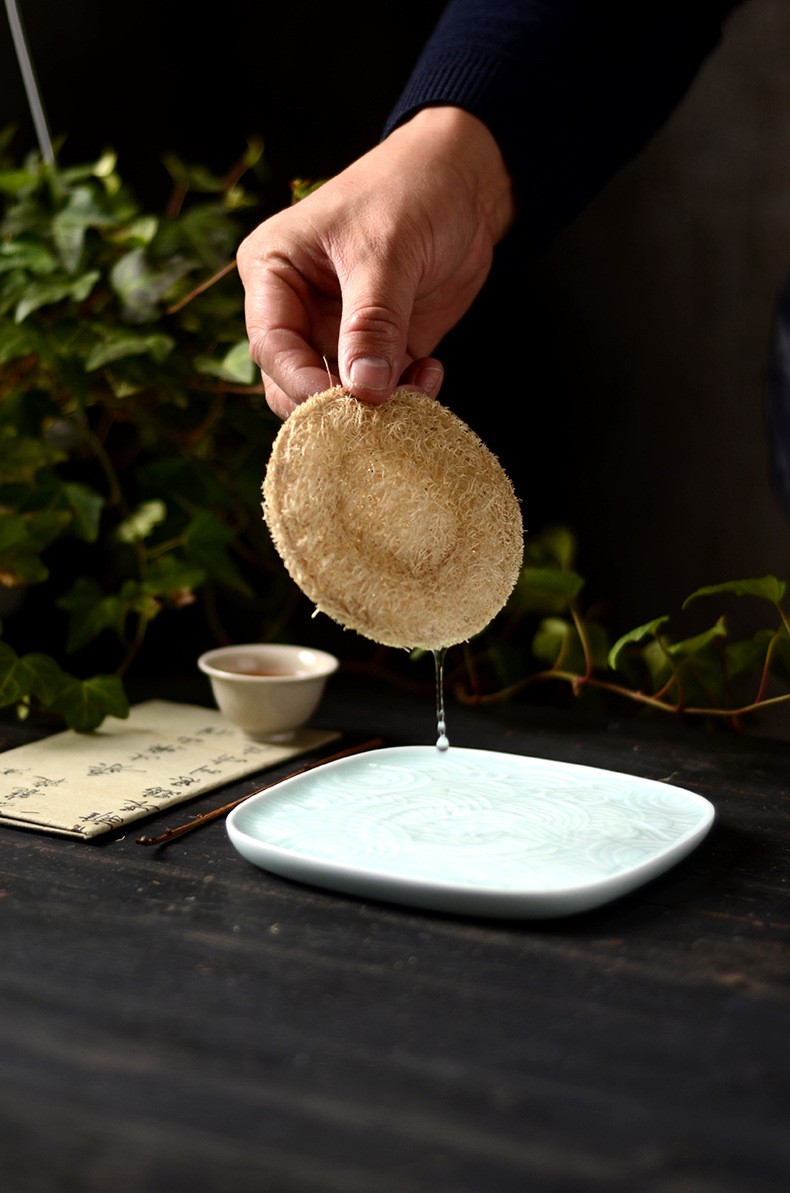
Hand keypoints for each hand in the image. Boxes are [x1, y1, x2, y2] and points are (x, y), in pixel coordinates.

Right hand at [236, 106, 514, 418]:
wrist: (465, 182)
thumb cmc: (410, 192)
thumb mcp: (386, 251)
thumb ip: (373, 322)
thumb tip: (364, 389)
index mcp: (273, 272)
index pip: (271, 345)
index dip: (302, 382)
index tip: (345, 403)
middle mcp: (295, 308)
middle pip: (293, 383)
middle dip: (337, 403)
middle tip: (384, 405)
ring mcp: (336, 332)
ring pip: (337, 397)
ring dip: (376, 407)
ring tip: (418, 389)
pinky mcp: (379, 348)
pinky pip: (379, 392)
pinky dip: (406, 396)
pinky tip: (432, 371)